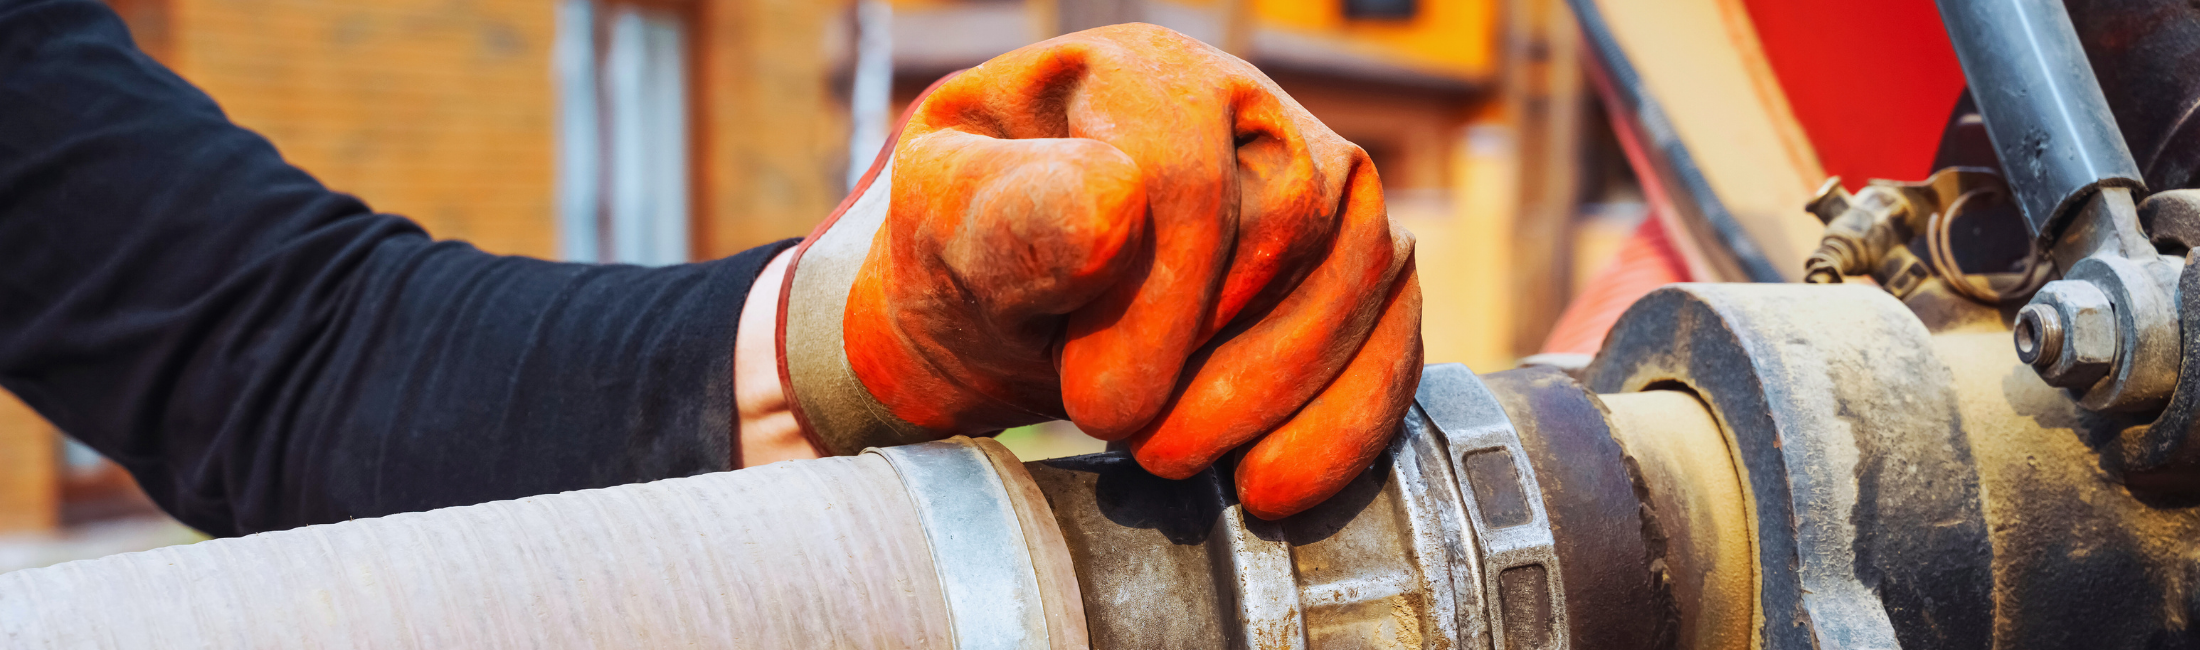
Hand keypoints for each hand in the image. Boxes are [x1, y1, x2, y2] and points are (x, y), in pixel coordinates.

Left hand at [780, 24, 1421, 519]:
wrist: (1000, 312)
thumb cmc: (968, 257)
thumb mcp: (945, 232)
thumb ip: (1006, 216)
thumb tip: (1112, 209)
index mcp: (1140, 74)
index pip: (1189, 177)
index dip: (1155, 308)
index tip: (1093, 404)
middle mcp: (1248, 106)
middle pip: (1289, 222)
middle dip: (1215, 360)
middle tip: (1128, 437)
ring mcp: (1322, 178)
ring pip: (1360, 276)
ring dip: (1277, 397)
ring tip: (1176, 457)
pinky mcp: (1363, 263)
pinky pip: (1395, 334)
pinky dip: (1344, 424)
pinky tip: (1269, 485)